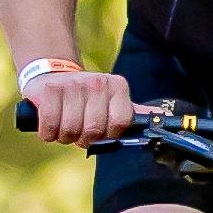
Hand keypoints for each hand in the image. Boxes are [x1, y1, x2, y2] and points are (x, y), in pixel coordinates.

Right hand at [17, 64, 136, 146]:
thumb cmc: (86, 99)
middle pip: (93, 130)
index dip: (107, 135)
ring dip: (63, 137)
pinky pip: (50, 126)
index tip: (99, 131)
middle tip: (77, 130)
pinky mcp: (48, 90)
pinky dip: (47, 133)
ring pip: (70, 130)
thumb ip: (135, 112)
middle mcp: (97, 82)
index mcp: (117, 86)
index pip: (119, 123)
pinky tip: (49, 126)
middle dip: (82, 138)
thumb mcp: (113, 101)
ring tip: (63, 126)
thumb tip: (164, 118)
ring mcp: (71, 84)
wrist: (52, 75)